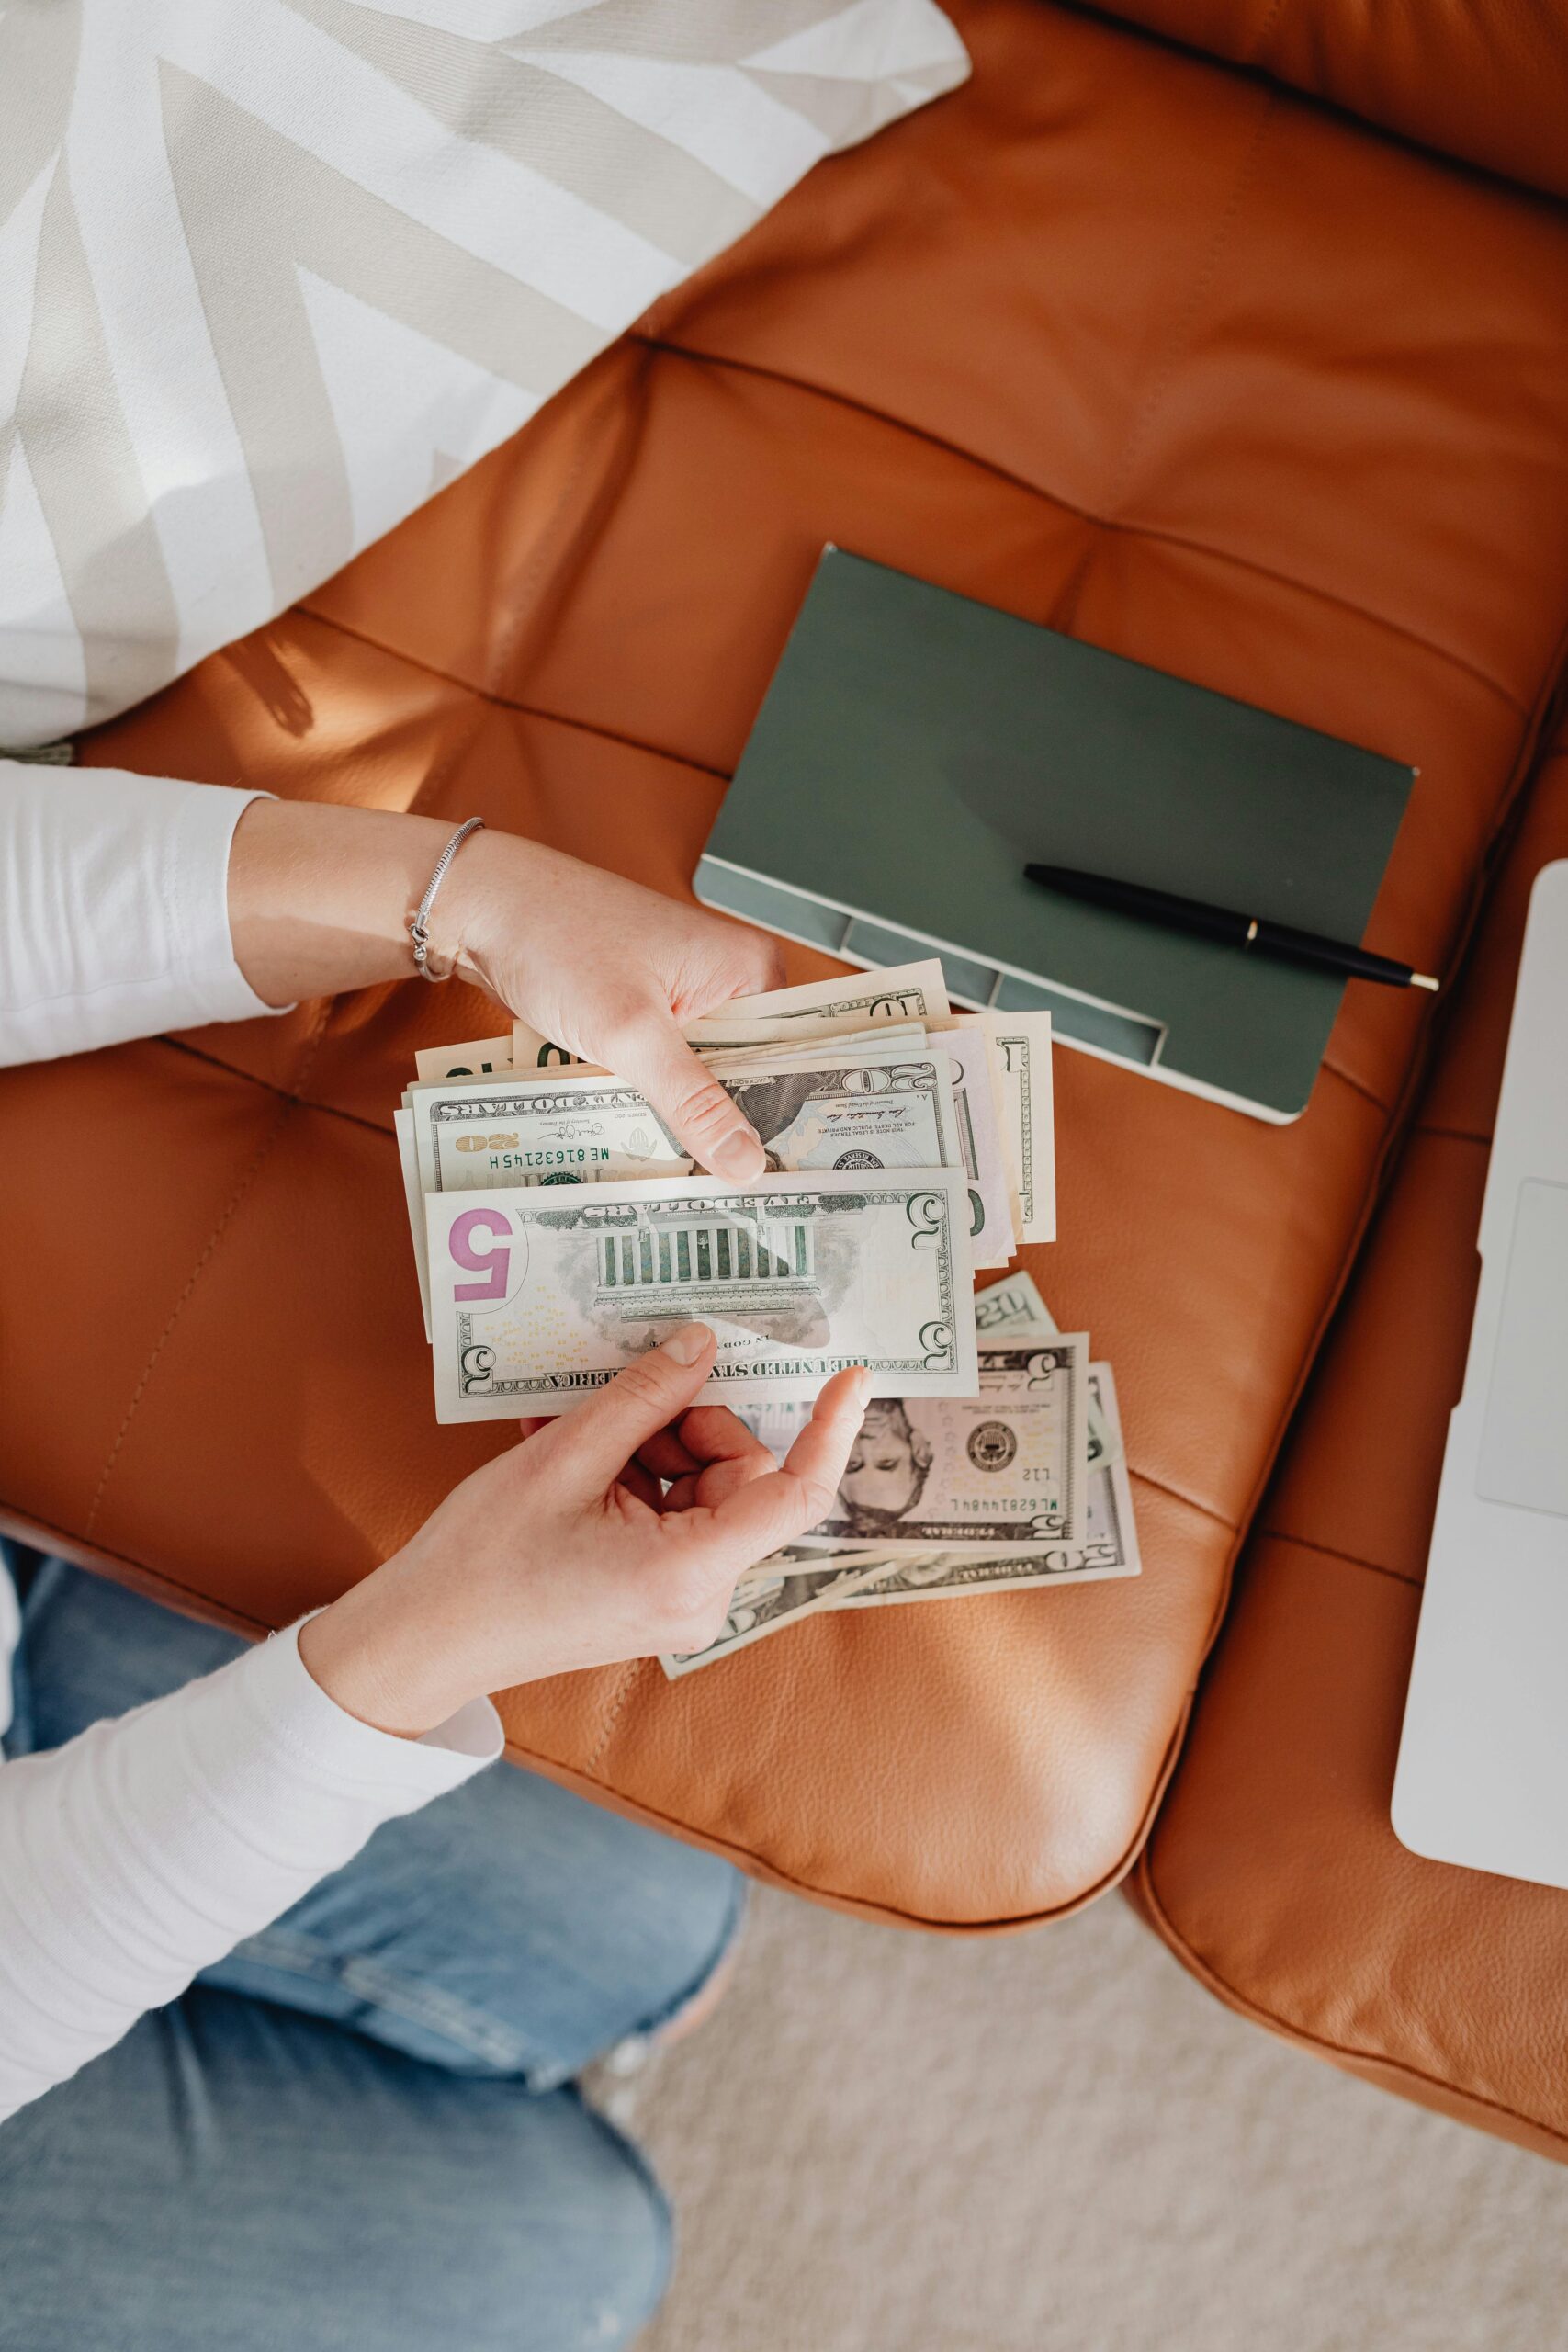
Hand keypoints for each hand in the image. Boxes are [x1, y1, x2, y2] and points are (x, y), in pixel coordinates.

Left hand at [227, 801, 784, 1179]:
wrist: (482, 906)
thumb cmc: (558, 941)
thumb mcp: (630, 1033)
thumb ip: (692, 1102)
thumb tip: (748, 1165)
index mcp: (749, 969)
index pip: (795, 1057)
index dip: (791, 1122)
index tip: (791, 1184)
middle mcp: (729, 979)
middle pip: (753, 1073)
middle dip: (737, 1130)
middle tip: (743, 1202)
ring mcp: (687, 994)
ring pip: (707, 1076)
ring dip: (693, 1120)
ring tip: (701, 1187)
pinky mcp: (648, 1009)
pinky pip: (670, 1067)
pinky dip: (659, 1101)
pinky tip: (655, 1147)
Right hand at [298, 1325, 867, 1734]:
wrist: (422, 1642)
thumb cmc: (483, 1561)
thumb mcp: (562, 1459)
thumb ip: (642, 1399)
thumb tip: (702, 1345)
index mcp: (688, 1571)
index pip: (795, 1495)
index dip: (830, 1431)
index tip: (851, 1375)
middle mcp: (699, 1595)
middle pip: (738, 1477)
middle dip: (687, 1425)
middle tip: (619, 1402)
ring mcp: (676, 1599)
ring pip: (701, 1488)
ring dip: (647, 1445)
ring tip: (570, 1430)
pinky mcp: (651, 1593)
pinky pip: (668, 1512)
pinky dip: (630, 1474)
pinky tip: (570, 1453)